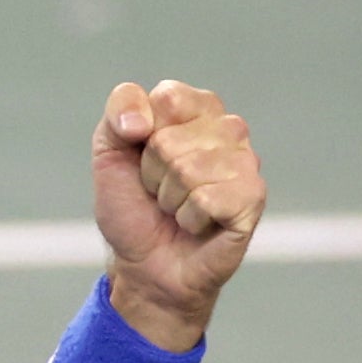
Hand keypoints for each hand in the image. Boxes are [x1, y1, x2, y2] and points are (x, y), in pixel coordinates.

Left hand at [89, 78, 262, 346]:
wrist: (144, 264)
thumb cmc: (133, 206)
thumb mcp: (109, 151)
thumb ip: (118, 113)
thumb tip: (139, 122)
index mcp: (197, 107)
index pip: (167, 98)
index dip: (140, 134)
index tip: (141, 156)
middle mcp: (228, 128)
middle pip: (170, 140)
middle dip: (152, 173)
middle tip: (160, 191)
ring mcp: (245, 161)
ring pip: (188, 170)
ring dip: (170, 198)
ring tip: (177, 208)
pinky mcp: (253, 197)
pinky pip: (207, 199)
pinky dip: (189, 218)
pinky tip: (197, 224)